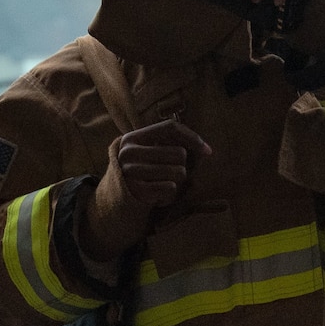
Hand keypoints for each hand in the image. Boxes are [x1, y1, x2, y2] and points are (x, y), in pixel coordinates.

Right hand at [79, 119, 210, 260]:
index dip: (192, 137)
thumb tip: (206, 150)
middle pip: (179, 153)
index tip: (207, 151)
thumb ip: (171, 144)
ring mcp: (131, 172)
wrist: (117, 197)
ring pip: (178, 172)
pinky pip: (171, 189)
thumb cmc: (142, 171)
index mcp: (133, 137)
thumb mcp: (148, 152)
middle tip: (170, 172)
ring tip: (163, 183)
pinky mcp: (137, 191)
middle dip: (182, 166)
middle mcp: (129, 152)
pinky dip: (170, 194)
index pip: (170, 128)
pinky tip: (159, 194)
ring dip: (177, 181)